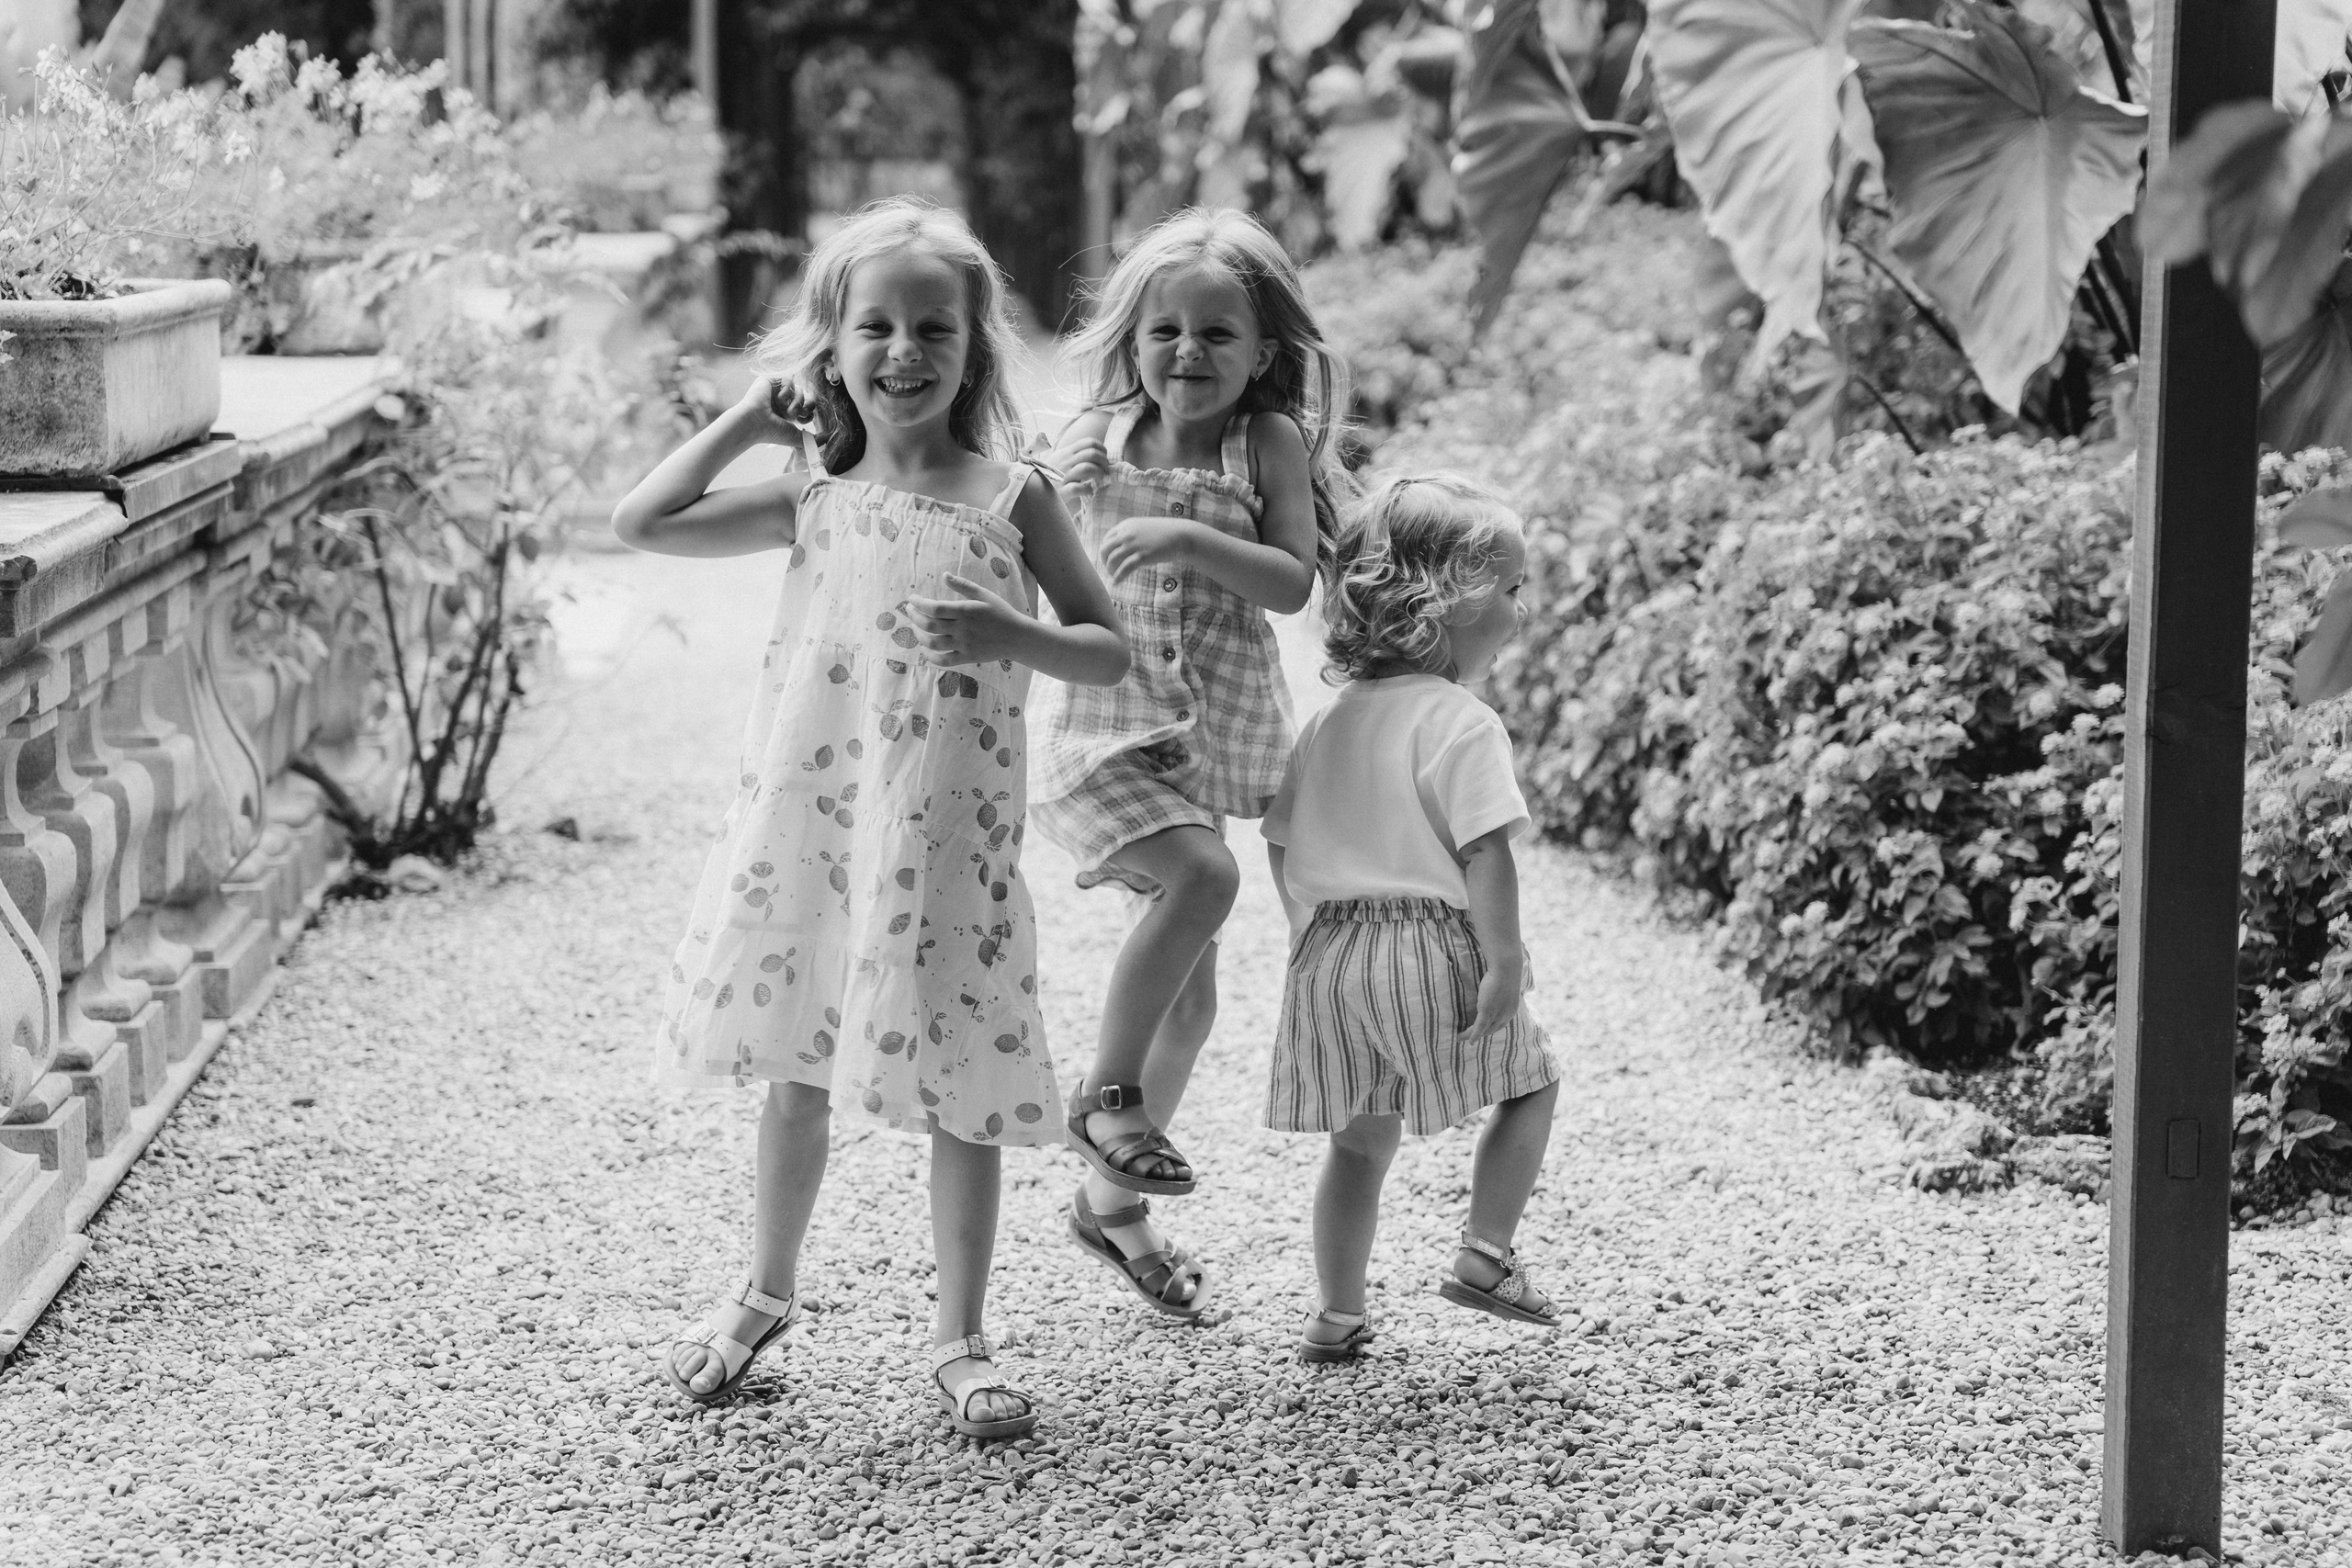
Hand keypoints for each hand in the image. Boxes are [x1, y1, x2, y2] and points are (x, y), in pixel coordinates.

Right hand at [732, 375, 817, 444]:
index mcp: (787, 413)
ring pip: (798, 389)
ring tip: (787, 410)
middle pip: (805, 396)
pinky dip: (786, 390)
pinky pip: (788, 380)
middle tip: (800, 413)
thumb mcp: (796, 437)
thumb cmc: (772, 432)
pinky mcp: (770, 381)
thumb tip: (829, 438)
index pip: (806, 406)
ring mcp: (776, 391)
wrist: (755, 423)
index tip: (805, 419)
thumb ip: (813, 439)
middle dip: (806, 405)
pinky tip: (778, 399)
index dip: (809, 411)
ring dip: (797, 401)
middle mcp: (782, 401)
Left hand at [906, 574, 1031, 666]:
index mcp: (965, 611)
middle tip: (909, 610)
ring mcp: (964, 645)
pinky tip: (924, 650)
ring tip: (915, 628)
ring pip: (932, 643)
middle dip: (913, 617)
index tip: (912, 599)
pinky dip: (930, 657)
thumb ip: (963, 586)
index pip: (934, 608)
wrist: (1017, 637)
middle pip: (929, 625)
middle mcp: (962, 629)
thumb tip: (944, 576)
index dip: (918, 603)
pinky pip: (943, 660)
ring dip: (918, 635)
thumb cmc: (1000, 612)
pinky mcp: (967, 657)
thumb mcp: (984, 594)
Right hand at [1048, 428, 1109, 494]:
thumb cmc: (1048, 474)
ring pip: (1087, 468)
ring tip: (1098, 478)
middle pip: (1092, 454)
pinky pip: (1078, 488)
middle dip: (1103, 461)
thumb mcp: (1058, 458)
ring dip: (1098, 473)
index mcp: (1066, 453)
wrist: (1030, 489)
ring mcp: (1063, 476)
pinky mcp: (1062, 491)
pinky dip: (1088, 489)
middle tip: (1104, 469)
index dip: (1101, 449)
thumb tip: (1094, 451)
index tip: (1103, 457)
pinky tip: (1088, 490)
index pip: (1089, 443)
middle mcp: (1066, 462)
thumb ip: (1073, 454)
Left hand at [1099, 515, 1199, 581]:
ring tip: (1113, 577)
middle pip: (1105, 549)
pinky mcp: (1142, 556)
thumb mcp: (1144, 528)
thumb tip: (1123, 545)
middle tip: (1109, 570)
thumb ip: (1132, 534)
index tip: (1108, 559)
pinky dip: (1118, 577)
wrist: (1181, 535)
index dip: (1105, 551)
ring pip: (1112, 559)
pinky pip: (1124, 568)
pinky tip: (1116, 583)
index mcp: (1126, 525)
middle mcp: (1127, 533)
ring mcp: (1134, 544)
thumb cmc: (1165, 533)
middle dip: (1104, 561)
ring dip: (1110, 570)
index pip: (1107, 538)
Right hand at [1461, 957, 1523, 1041]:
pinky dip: (1473, 1035)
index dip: (1489, 1029)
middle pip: (1490, 1030)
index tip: (1480, 1031)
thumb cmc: (1506, 973)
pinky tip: (1467, 1041)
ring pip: (1483, 1030)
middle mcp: (1505, 1016)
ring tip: (1460, 1038)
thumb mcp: (1505, 987)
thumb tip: (1493, 990)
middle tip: (1469, 1038)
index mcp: (1510, 1011)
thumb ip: (1500, 993)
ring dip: (1471, 1036)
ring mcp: (1496, 1014)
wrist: (1506, 969)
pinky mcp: (1487, 1011)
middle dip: (1479, 1035)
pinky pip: (1479, 1027)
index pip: (1499, 1025)